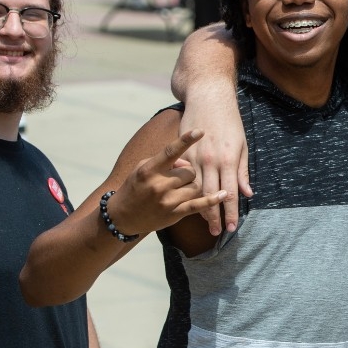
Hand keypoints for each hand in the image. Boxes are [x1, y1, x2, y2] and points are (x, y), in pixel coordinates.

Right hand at [106, 130, 228, 237]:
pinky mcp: (174, 214)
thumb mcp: (143, 168)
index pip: (170, 152)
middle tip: (179, 177)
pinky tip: (224, 194)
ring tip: (181, 189)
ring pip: (196, 186)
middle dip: (189, 172)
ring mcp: (167, 201)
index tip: (200, 131)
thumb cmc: (135, 187)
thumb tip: (186, 160)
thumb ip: (165, 161)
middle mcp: (158, 185)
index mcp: (149, 169)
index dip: (186, 140)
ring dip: (193, 185)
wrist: (122, 217)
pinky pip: (198, 205)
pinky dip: (212, 200)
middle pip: (190, 171)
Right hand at [180, 96, 249, 235]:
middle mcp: (211, 161)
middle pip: (211, 196)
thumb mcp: (242, 145)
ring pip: (196, 189)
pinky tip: (189, 201)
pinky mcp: (184, 152)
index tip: (232, 228)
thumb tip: (247, 193)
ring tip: (205, 223)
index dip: (232, 212)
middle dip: (215, 216)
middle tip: (217, 232)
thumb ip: (242, 171)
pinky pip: (184, 177)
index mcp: (228, 160)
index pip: (230, 193)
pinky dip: (188, 190)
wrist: (208, 97)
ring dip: (201, 207)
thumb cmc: (229, 122)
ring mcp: (195, 157)